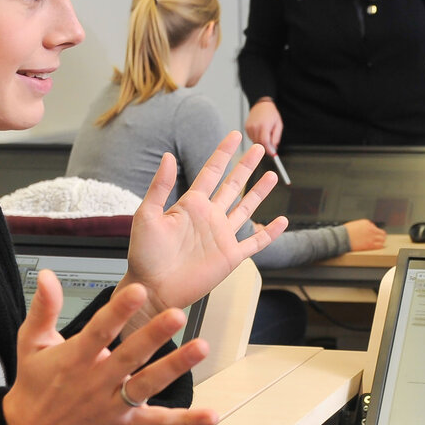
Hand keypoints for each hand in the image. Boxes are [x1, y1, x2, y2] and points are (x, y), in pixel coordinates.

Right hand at [3, 271, 217, 424]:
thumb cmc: (34, 383)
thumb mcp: (31, 342)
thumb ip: (43, 308)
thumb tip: (48, 275)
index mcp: (75, 359)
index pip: (99, 331)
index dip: (118, 311)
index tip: (138, 290)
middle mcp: (96, 382)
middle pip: (130, 356)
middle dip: (153, 335)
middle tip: (178, 314)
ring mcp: (112, 405)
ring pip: (148, 385)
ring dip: (175, 367)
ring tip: (201, 348)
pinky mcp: (125, 424)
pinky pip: (158, 422)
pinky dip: (185, 420)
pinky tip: (212, 415)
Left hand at [122, 135, 287, 327]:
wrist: (153, 288)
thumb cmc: (144, 256)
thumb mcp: (147, 215)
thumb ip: (160, 186)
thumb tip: (168, 156)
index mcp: (191, 205)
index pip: (212, 172)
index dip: (224, 153)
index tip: (235, 136)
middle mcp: (209, 217)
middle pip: (234, 185)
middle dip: (246, 166)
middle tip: (259, 148)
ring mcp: (222, 236)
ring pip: (246, 208)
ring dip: (259, 192)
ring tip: (272, 175)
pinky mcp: (231, 256)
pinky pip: (256, 242)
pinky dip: (270, 233)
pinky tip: (280, 221)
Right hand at [245, 100, 283, 153]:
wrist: (261, 105)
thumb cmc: (271, 114)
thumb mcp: (279, 125)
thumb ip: (276, 137)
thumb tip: (274, 148)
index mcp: (264, 125)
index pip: (265, 142)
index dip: (269, 150)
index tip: (273, 154)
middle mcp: (255, 127)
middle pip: (259, 144)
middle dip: (266, 148)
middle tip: (271, 147)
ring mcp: (249, 128)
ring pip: (255, 142)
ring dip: (261, 143)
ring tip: (266, 135)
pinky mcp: (246, 128)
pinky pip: (252, 138)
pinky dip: (257, 138)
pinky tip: (260, 132)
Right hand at [344, 219, 386, 251]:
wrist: (342, 238)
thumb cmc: (345, 232)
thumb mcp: (354, 224)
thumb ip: (361, 227)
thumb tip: (364, 231)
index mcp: (366, 223)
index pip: (374, 226)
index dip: (373, 231)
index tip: (370, 234)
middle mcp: (371, 229)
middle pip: (381, 232)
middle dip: (380, 235)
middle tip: (379, 238)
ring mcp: (371, 237)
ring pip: (382, 239)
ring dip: (381, 240)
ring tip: (379, 242)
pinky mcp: (370, 244)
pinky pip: (380, 245)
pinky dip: (380, 246)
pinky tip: (379, 246)